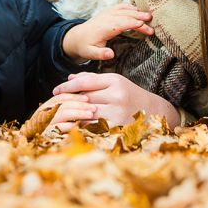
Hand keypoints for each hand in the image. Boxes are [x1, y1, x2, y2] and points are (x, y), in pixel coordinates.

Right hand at [40, 93, 96, 132]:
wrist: (29, 146)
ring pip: (63, 113)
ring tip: (90, 114)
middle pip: (63, 104)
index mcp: (46, 108)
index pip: (61, 97)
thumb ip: (64, 111)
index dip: (75, 96)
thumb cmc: (46, 132)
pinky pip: (60, 127)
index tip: (87, 98)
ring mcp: (43, 123)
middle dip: (80, 104)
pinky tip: (81, 126)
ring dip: (78, 113)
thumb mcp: (53, 119)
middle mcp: (43, 113)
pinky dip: (72, 125)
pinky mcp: (46, 134)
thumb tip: (83, 105)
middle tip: (93, 107)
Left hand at [53, 72, 179, 127]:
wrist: (154, 112)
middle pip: (84, 98)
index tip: (55, 90)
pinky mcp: (118, 128)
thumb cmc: (129, 95)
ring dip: (72, 116)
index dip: (67, 86)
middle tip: (53, 105)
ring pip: (86, 114)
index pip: (85, 81)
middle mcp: (117, 96)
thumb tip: (69, 78)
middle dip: (68, 102)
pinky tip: (73, 129)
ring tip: (58, 117)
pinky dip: (82, 128)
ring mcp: (118, 113)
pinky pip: (94, 128)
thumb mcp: (114, 82)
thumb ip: (92, 79)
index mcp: (115, 81)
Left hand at [62, 4, 152, 61]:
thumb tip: (111, 54)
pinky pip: (120, 7)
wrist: (76, 37)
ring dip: (136, 12)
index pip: (120, 24)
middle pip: (125, 16)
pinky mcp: (108, 13)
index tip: (142, 24)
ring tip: (149, 15)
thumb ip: (100, 54)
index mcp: (103, 28)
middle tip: (151, 22)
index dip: (131, 23)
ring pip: (123, 10)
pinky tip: (137, 10)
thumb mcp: (90, 54)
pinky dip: (129, 7)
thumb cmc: (84, 47)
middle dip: (138, 18)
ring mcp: (107, 14)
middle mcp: (106, 19)